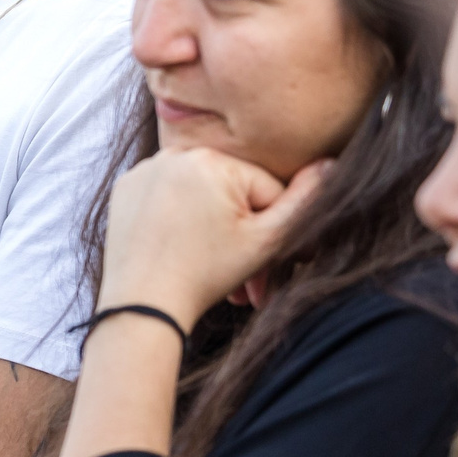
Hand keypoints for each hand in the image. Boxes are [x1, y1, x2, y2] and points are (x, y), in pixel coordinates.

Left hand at [99, 150, 331, 329]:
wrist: (140, 305)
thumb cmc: (204, 276)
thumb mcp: (266, 242)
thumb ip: (305, 202)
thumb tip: (331, 165)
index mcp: (213, 158)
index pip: (266, 189)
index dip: (271, 228)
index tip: (265, 261)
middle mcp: (176, 152)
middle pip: (230, 191)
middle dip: (241, 232)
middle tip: (242, 274)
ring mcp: (146, 168)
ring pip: (200, 194)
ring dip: (212, 224)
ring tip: (211, 265)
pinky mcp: (126, 186)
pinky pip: (168, 195)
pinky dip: (178, 217)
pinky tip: (178, 246)